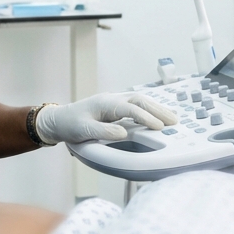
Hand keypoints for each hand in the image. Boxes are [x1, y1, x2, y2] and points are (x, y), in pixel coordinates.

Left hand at [35, 92, 179, 144]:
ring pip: (140, 101)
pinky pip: (137, 106)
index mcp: (106, 103)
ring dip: (156, 108)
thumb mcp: (84, 130)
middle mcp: (113, 100)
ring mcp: (115, 102)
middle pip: (140, 100)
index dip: (146, 117)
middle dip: (158, 110)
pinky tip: (158, 117)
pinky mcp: (116, 108)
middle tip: (174, 121)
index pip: (131, 108)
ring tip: (172, 119)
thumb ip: (103, 132)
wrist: (59, 120)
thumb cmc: (70, 124)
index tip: (159, 127)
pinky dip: (150, 110)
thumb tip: (124, 134)